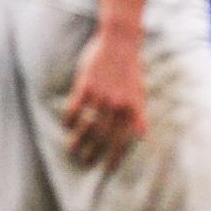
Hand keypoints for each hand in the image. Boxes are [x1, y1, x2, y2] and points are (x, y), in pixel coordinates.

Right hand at [60, 28, 145, 168]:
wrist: (120, 42)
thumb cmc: (130, 68)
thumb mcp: (140, 92)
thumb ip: (139, 115)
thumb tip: (143, 136)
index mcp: (131, 108)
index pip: (123, 139)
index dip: (116, 156)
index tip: (108, 168)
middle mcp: (116, 104)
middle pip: (103, 136)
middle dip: (94, 153)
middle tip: (86, 163)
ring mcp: (100, 95)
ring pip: (87, 125)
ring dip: (78, 140)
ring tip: (72, 150)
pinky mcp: (86, 85)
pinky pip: (75, 108)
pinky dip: (70, 119)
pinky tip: (67, 126)